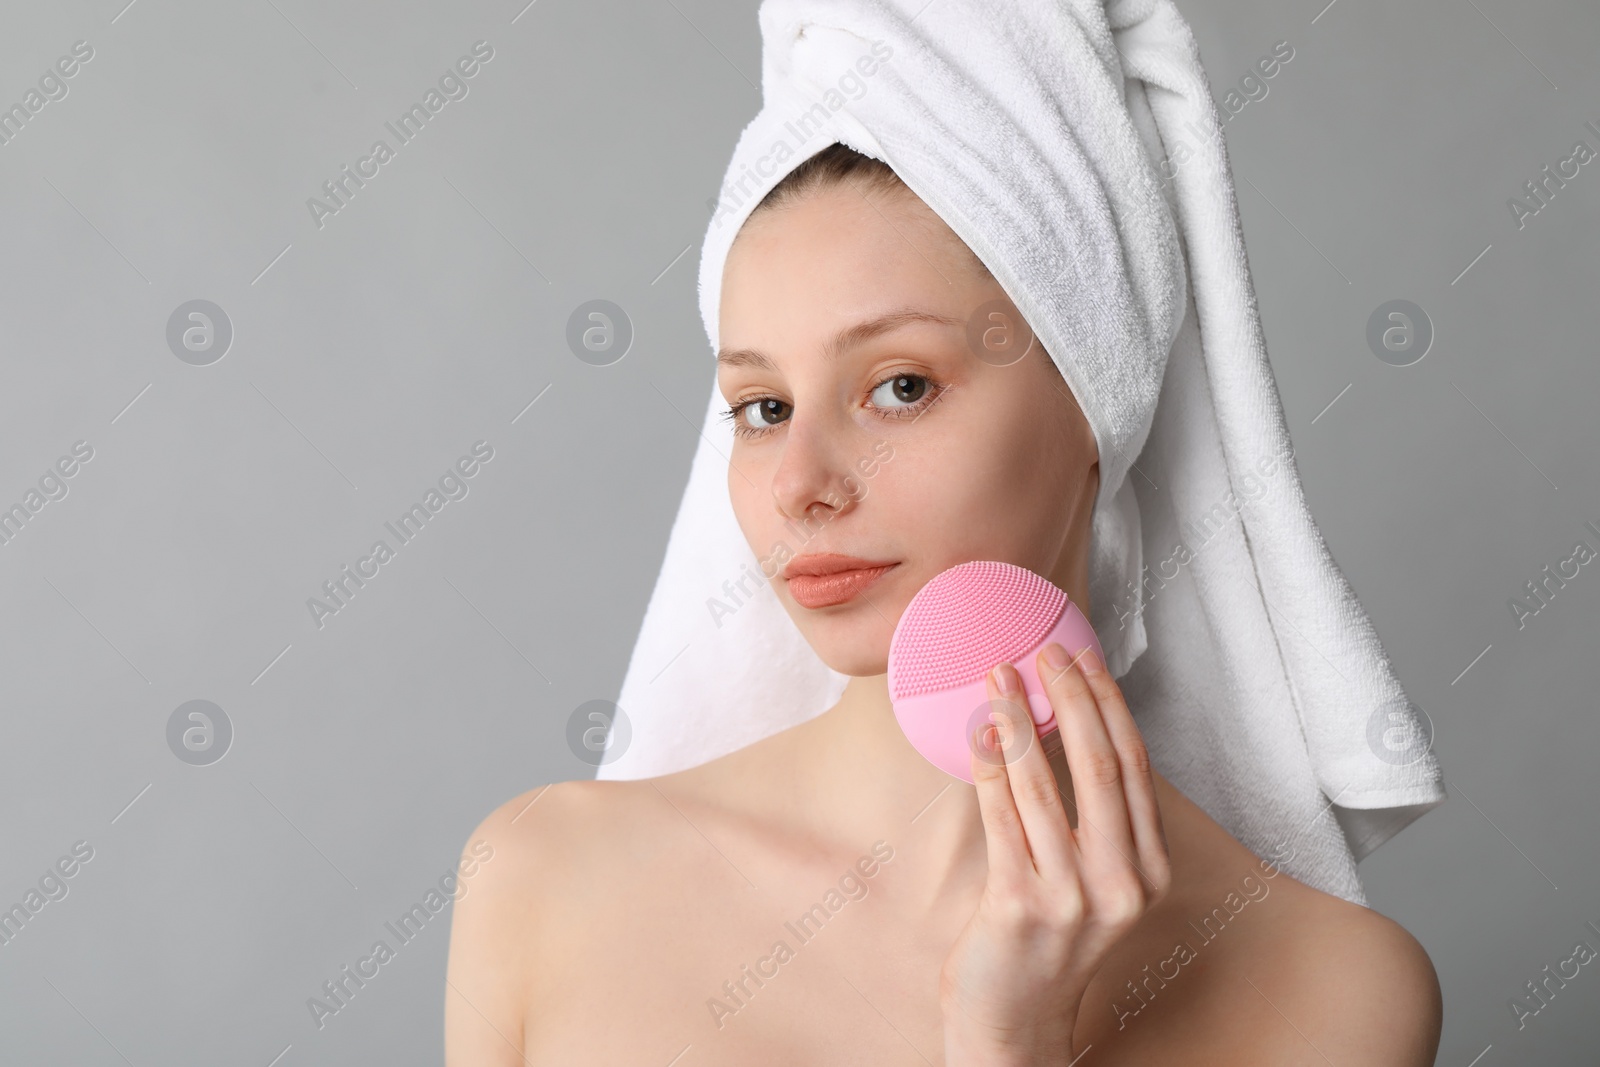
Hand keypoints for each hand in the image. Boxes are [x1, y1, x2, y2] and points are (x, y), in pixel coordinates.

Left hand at [939, 642, 1171, 1064]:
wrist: (1015, 1021)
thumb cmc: (1047, 940)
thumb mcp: (1092, 879)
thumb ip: (1092, 817)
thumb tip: (1061, 724)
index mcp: (1149, 869)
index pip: (1137, 767)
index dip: (1109, 706)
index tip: (1084, 659)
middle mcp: (1123, 883)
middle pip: (1102, 765)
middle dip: (1071, 698)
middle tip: (1043, 652)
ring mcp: (1075, 897)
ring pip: (1047, 783)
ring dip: (1019, 719)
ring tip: (997, 675)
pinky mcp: (1022, 904)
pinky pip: (1003, 814)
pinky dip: (990, 763)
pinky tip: (978, 729)